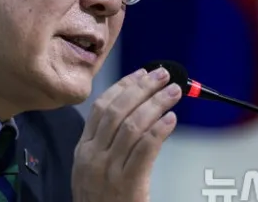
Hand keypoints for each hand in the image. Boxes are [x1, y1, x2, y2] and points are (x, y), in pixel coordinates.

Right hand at [71, 67, 181, 201]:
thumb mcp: (91, 170)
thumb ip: (104, 144)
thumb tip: (132, 114)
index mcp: (83, 149)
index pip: (101, 107)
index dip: (123, 86)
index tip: (141, 73)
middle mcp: (93, 155)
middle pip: (118, 110)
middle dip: (142, 88)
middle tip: (163, 75)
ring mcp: (108, 169)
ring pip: (133, 125)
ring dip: (156, 103)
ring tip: (174, 92)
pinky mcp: (128, 184)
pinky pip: (145, 149)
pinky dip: (159, 130)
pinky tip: (171, 119)